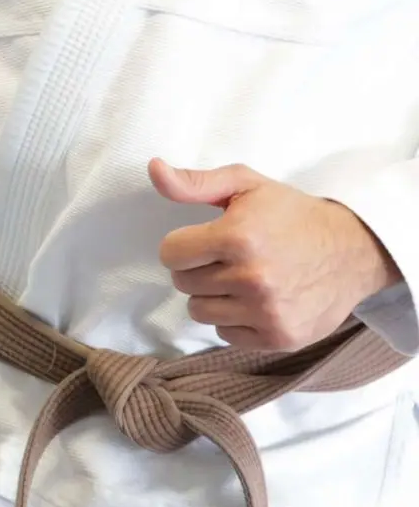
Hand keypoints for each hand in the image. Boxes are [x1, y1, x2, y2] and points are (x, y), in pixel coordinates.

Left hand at [152, 158, 400, 351]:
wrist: (353, 250)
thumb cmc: (292, 214)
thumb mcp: (245, 184)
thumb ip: (194, 182)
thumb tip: (154, 169)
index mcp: (238, 237)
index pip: (170, 253)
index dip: (183, 245)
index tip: (205, 240)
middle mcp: (252, 278)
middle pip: (183, 283)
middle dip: (199, 268)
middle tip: (229, 258)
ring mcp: (267, 312)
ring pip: (199, 310)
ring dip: (213, 295)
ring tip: (242, 278)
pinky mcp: (280, 337)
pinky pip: (225, 333)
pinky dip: (234, 318)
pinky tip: (257, 300)